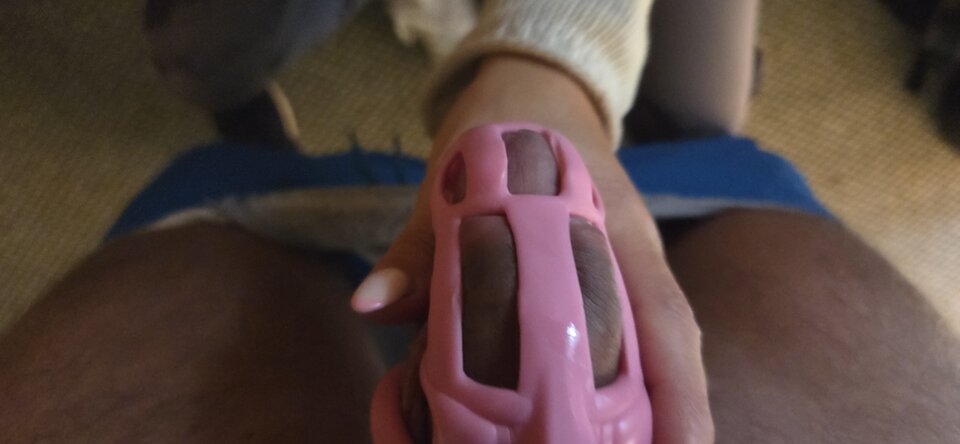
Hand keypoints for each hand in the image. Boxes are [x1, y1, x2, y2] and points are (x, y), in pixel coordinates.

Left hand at [352, 55, 713, 442]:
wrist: (534, 97)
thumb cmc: (504, 139)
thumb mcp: (459, 180)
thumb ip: (421, 246)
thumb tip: (371, 306)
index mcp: (614, 232)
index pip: (666, 321)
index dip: (680, 394)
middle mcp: (635, 263)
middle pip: (672, 357)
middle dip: (667, 423)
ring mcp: (627, 276)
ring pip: (655, 358)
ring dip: (645, 415)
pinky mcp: (610, 286)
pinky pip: (627, 347)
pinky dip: (619, 394)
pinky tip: (590, 430)